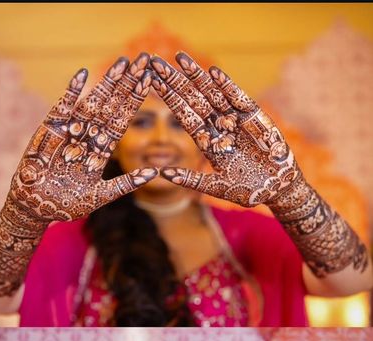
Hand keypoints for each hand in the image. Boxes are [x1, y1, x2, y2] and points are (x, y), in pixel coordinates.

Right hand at [10, 53, 157, 221]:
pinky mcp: (48, 133)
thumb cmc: (67, 206)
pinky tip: (82, 75)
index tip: (149, 81)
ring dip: (106, 84)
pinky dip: (70, 94)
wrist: (36, 209)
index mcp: (100, 151)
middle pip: (110, 107)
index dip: (134, 102)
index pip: (120, 121)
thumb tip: (155, 173)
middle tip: (142, 59)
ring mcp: (68, 134)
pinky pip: (61, 110)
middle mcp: (86, 138)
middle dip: (125, 84)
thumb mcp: (100, 196)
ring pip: (91, 105)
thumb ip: (126, 184)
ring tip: (122, 63)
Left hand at [150, 52, 299, 207]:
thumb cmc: (247, 191)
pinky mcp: (255, 118)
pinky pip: (239, 98)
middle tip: (156, 63)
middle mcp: (220, 128)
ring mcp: (236, 120)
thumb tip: (163, 175)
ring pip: (213, 94)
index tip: (153, 83)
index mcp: (208, 143)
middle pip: (194, 100)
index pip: (185, 117)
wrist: (277, 190)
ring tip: (180, 58)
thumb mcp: (216, 187)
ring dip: (197, 76)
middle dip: (176, 82)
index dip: (170, 100)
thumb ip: (191, 180)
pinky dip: (227, 86)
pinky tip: (212, 73)